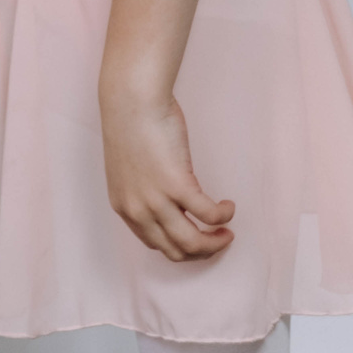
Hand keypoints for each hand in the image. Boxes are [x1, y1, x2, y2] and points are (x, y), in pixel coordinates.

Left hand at [101, 91, 233, 260]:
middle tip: (219, 238)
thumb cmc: (131, 127)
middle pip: (176, 250)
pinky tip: (228, 205)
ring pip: (193, 243)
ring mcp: (156, 200)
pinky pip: (209, 215)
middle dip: (203, 251)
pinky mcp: (176, 185)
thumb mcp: (131, 171)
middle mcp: (137, 210)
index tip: (198, 237)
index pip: (156, 244)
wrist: (131, 101)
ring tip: (227, 230)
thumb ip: (147, 192)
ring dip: (216, 242)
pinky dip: (224, 215)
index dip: (182, 247)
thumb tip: (174, 205)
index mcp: (124, 207)